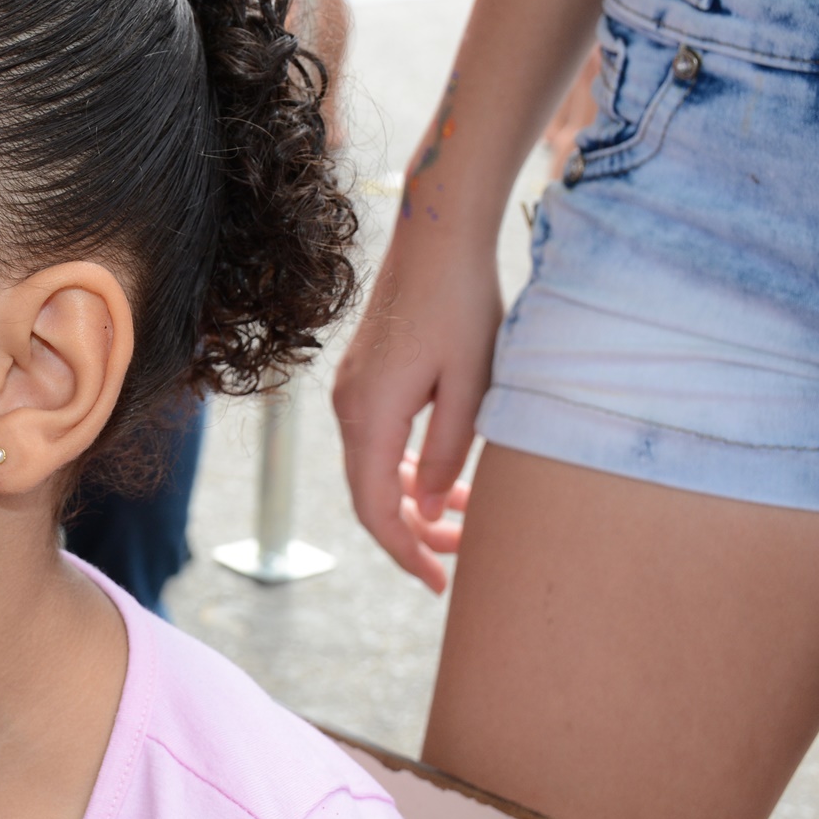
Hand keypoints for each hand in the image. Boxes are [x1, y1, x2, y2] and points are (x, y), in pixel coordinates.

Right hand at [331, 221, 501, 591]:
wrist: (437, 236)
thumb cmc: (461, 305)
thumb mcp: (470, 388)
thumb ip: (446, 453)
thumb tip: (427, 509)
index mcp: (369, 415)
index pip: (374, 507)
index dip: (405, 551)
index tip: (439, 582)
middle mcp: (349, 407)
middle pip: (370, 494)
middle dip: (414, 532)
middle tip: (462, 556)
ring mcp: (352, 391)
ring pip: (375, 468)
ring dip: (416, 499)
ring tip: (467, 516)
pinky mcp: (365, 377)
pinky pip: (379, 440)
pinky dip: (408, 467)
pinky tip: (446, 473)